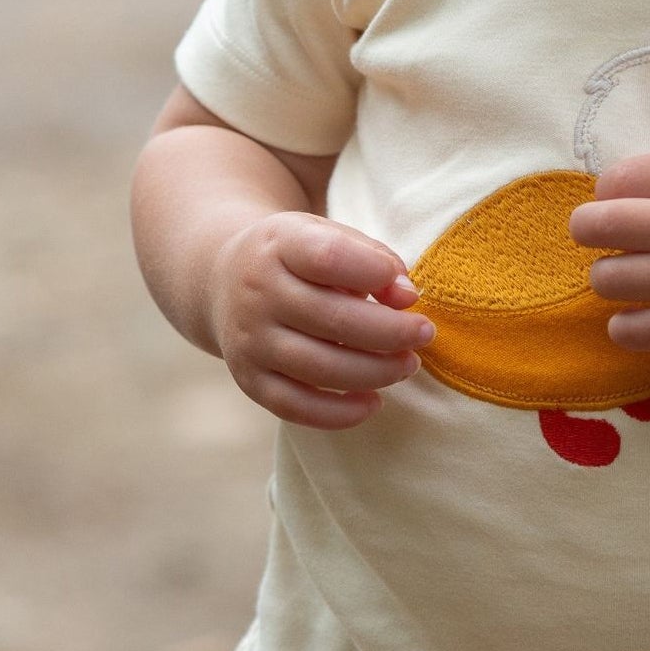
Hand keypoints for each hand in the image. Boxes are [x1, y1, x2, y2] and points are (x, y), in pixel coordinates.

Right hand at [208, 212, 436, 428]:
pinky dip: (340, 413)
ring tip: (408, 364)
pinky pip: (296, 407)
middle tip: (424, 334)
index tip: (408, 290)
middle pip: (333, 319)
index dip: (375, 273)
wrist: (224, 280)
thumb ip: (373, 259)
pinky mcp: (249, 380)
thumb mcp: (329, 237)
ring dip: (377, 372)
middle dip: (392, 332)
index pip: (328, 257)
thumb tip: (408, 298)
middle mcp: (257, 293)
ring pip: (320, 367)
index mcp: (280, 245)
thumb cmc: (298, 260)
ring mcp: (250, 340)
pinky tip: (373, 401)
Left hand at [568, 151, 649, 351]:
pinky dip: (624, 326)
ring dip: (609, 277)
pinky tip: (638, 317)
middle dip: (588, 231)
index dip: (608, 193)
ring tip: (629, 278)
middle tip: (600, 238)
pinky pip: (635, 331)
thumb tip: (619, 193)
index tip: (621, 204)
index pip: (617, 179)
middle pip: (599, 226)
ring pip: (609, 279)